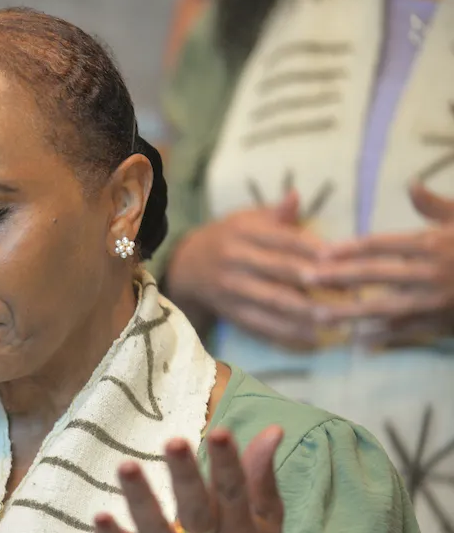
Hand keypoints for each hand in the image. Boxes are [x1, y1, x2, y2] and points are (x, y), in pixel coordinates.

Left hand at [94, 426, 285, 532]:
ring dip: (141, 500)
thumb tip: (271, 429)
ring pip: (157, 531)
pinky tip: (100, 517)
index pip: (236, 493)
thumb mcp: (266, 524)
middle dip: (186, 476)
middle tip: (174, 441)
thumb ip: (261, 477)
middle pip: (196, 510)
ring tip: (126, 466)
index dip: (229, 464)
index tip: (221, 432)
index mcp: (242, 530)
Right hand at [167, 192, 328, 349]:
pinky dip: (286, 331)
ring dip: (303, 310)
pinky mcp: (231, 311)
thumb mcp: (247, 219)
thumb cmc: (229, 238)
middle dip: (311, 279)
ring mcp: (232, 288)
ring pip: (271, 300)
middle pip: (278, 269)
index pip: (281, 239)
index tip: (338, 256)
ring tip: (333, 317)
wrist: (188, 266)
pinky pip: (260, 323)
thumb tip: (295, 196)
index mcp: (243, 232)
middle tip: (343, 288)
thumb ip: (276, 213)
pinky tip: (311, 336)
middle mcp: (235, 260)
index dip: (311, 247)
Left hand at [313, 182, 453, 346]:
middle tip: (305, 279)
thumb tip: (410, 183)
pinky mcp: (446, 323)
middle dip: (338, 278)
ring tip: (320, 316)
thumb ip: (435, 205)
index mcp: (434, 243)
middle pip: (376, 275)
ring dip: (351, 312)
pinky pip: (411, 331)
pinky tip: (359, 341)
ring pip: (387, 308)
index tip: (319, 252)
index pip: (381, 245)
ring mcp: (438, 301)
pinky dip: (386, 337)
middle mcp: (433, 272)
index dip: (348, 249)